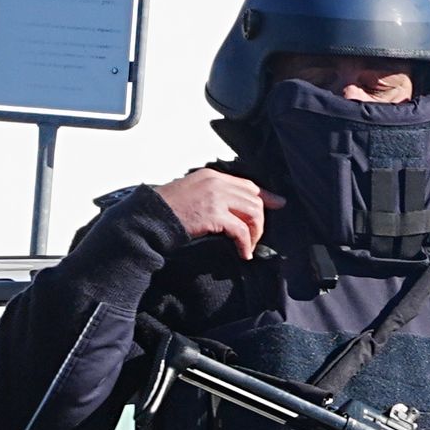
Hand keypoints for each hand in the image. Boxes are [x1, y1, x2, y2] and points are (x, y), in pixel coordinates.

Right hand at [154, 165, 270, 254]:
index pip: (247, 184)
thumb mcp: (192, 192)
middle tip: (256, 237)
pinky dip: (245, 244)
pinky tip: (243, 253)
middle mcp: (216, 183)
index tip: (278, 203)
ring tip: (248, 246)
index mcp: (212, 176)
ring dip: (254, 234)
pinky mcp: (214, 215)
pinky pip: (241, 231)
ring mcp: (215, 197)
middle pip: (254, 199)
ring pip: (252, 213)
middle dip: (259, 221)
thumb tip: (234, 208)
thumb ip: (213, 194)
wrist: (151, 216)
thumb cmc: (168, 209)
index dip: (265, 196)